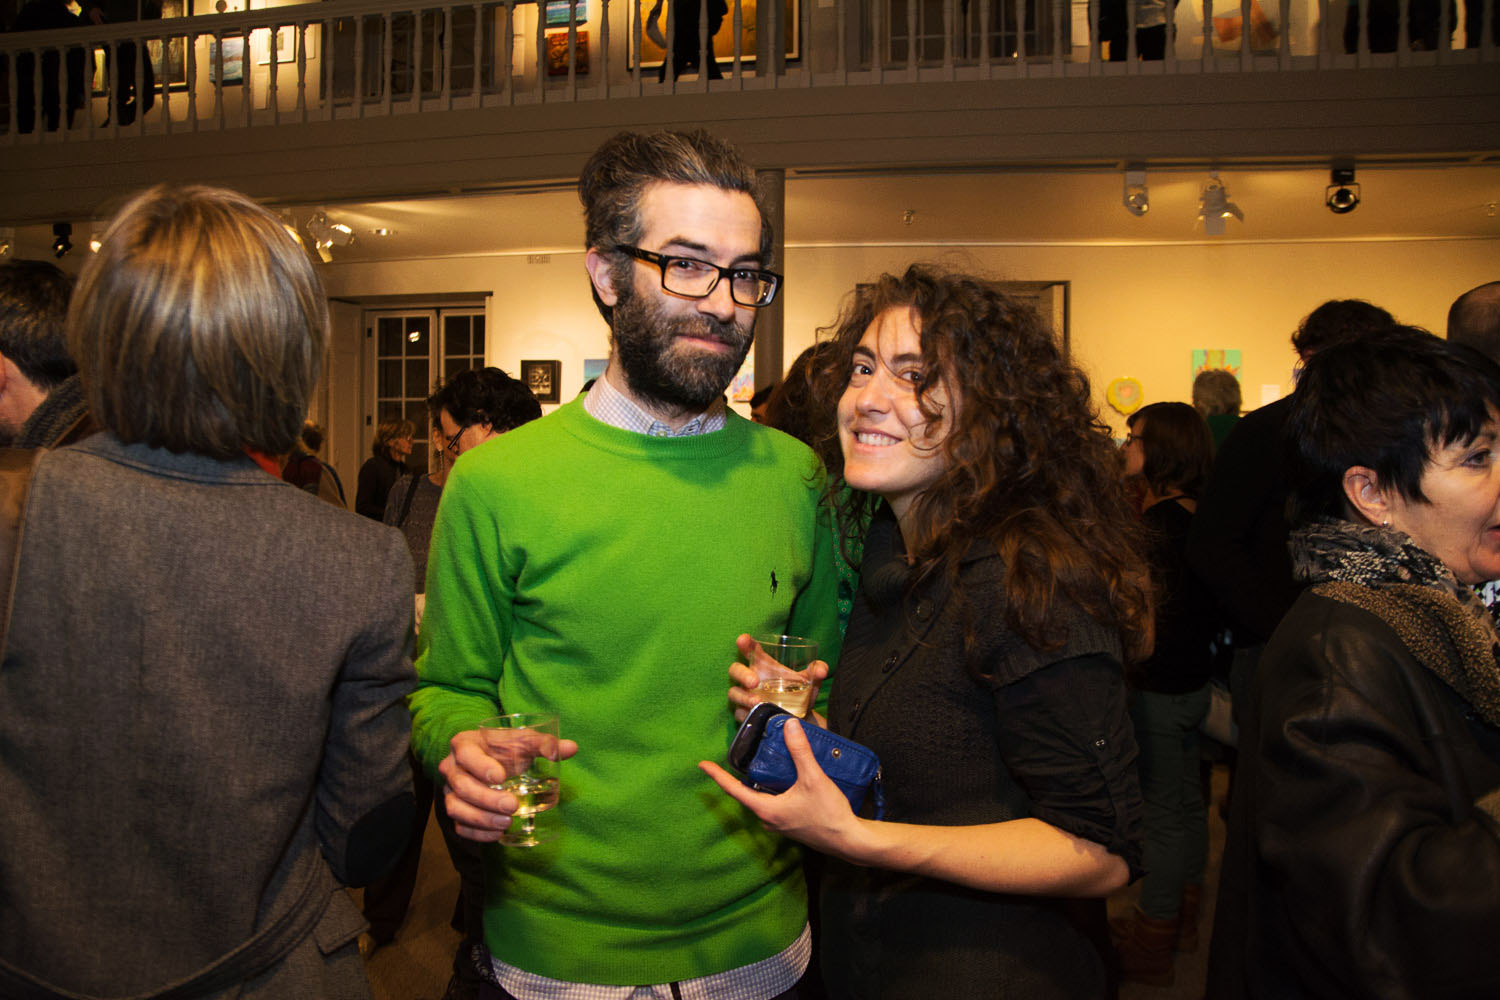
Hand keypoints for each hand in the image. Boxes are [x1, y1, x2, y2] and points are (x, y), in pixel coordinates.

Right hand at [440, 727, 577, 841]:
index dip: (480, 766)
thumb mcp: (524, 740)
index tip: (501, 776)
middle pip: (462, 786)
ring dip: (481, 819)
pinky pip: (459, 826)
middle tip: (512, 805)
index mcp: (464, 744)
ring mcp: (450, 791)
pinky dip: (476, 833)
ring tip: (507, 823)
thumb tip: (571, 748)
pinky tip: (497, 835)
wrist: (490, 758)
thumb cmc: (507, 747)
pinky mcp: (456, 810)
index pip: (466, 754)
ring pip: (456, 809)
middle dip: (487, 799)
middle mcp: (451, 768)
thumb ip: (546, 743)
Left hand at [699, 717, 866, 860]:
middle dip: (738, 778)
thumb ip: (799, 751)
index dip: (718, 776)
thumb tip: (790, 725)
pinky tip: (782, 781)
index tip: (702, 765)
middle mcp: (769, 820)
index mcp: (767, 810)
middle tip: (732, 760)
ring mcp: (780, 825)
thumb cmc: (829, 813)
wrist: (849, 840)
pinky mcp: (791, 825)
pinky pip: (774, 805)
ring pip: (761, 801)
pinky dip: (771, 791)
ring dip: (757, 785)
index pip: (734, 790)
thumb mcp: (813, 778)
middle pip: (747, 795)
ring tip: (757, 765)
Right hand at [727, 632, 828, 722]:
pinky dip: (745, 713)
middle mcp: (751, 678)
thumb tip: (821, 670)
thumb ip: (816, 672)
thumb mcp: (810, 682)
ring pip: (734, 693)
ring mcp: (746, 696)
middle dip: (742, 674)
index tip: (743, 639)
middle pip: (736, 670)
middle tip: (754, 682)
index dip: (744, 643)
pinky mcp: (745, 714)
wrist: (800, 719)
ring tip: (758, 702)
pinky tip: (754, 715)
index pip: (750, 650)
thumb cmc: (800, 694)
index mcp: (764, 665)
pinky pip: (739, 713)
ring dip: (744, 697)